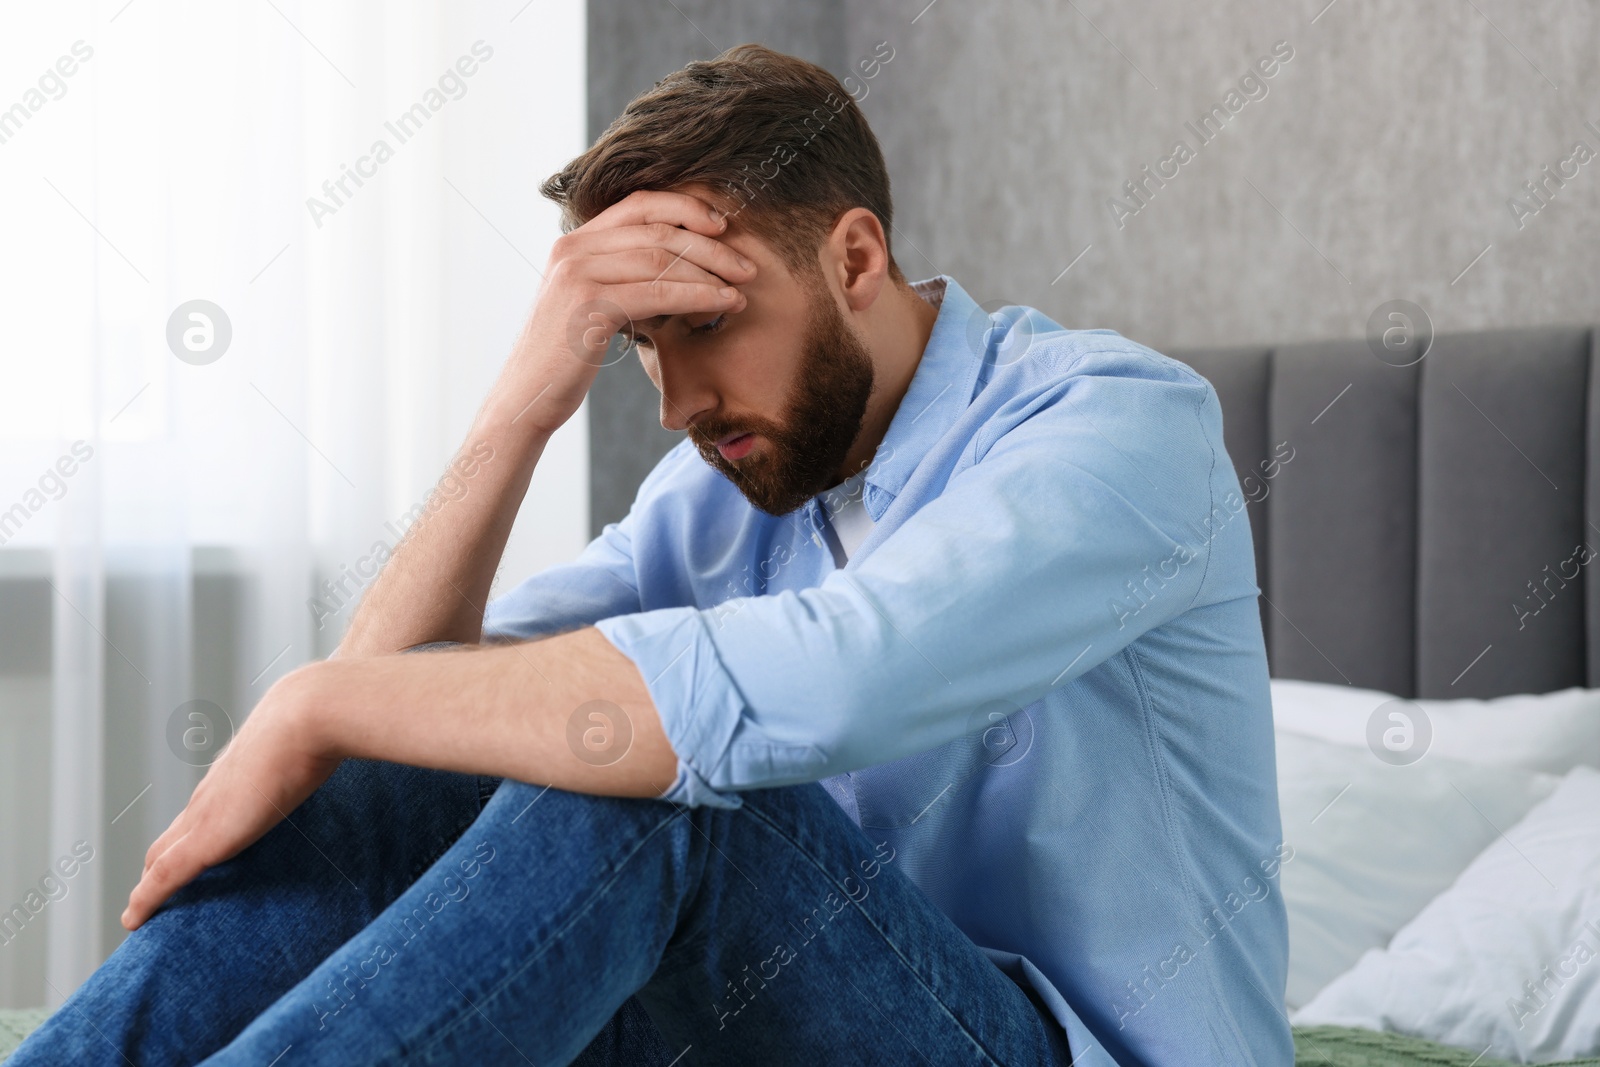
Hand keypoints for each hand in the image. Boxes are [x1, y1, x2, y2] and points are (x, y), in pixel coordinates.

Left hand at [122, 665, 341, 930]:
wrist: (309, 715)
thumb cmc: (320, 721)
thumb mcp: (316, 743)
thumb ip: (322, 752)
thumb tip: (355, 745)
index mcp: (236, 774)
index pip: (201, 813)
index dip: (189, 838)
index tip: (188, 859)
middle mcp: (211, 794)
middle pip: (170, 838)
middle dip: (160, 867)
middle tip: (160, 896)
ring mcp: (204, 815)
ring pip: (159, 858)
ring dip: (151, 884)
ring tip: (149, 912)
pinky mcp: (205, 838)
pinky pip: (162, 878)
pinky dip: (145, 901)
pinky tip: (134, 921)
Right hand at [494, 189, 756, 435]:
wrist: (526, 396)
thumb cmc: (565, 357)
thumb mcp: (590, 305)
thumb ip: (618, 277)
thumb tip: (673, 269)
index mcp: (574, 242)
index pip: (638, 204)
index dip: (685, 207)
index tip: (722, 225)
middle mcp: (572, 249)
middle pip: (657, 230)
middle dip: (710, 245)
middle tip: (746, 265)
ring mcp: (577, 274)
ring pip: (661, 259)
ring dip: (711, 272)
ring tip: (741, 288)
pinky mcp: (588, 305)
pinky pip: (657, 292)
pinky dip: (698, 296)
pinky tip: (722, 304)